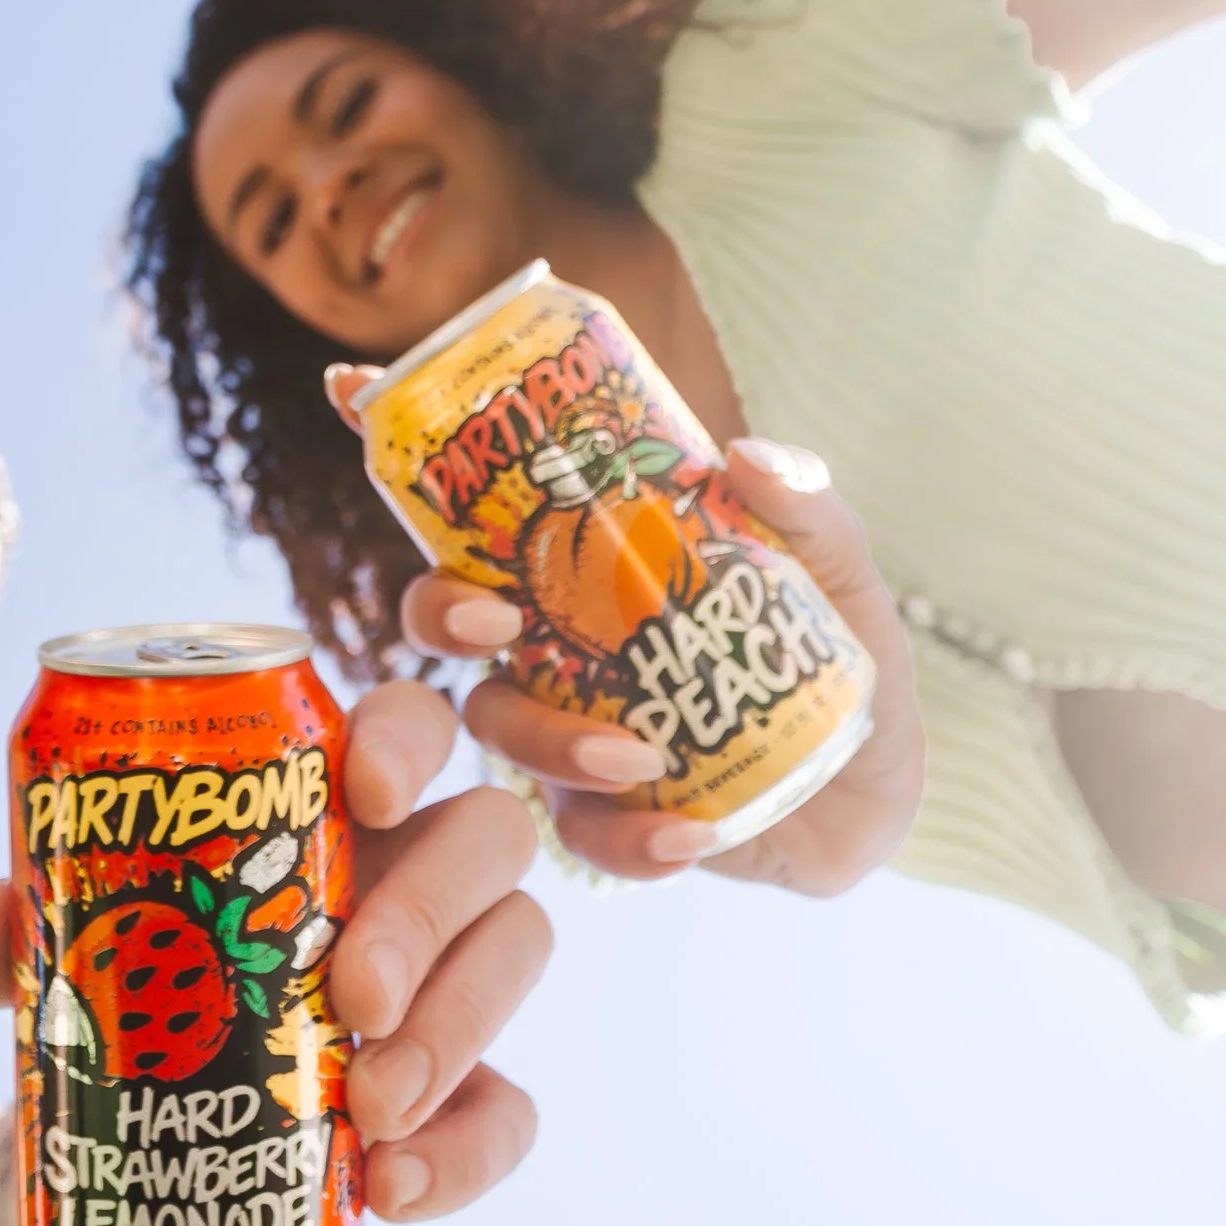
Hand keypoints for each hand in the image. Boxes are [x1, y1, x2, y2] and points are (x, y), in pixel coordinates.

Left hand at [0, 678, 546, 1225]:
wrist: (138, 1132)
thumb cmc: (128, 981)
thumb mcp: (64, 947)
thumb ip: (14, 924)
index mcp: (333, 797)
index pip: (411, 721)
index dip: (405, 739)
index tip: (364, 791)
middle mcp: (415, 866)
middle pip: (489, 833)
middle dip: (431, 909)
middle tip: (348, 989)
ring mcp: (453, 977)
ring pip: (520, 950)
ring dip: (458, 1025)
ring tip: (368, 1104)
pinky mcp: (465, 1092)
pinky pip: (511, 1108)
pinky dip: (468, 1149)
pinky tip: (395, 1185)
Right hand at [402, 432, 925, 893]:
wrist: (879, 788)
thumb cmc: (831, 654)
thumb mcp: (836, 571)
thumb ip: (807, 509)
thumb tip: (746, 453)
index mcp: (581, 556)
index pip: (471, 495)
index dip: (392, 436)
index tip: (346, 388)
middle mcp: (548, 637)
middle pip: (440, 615)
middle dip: (445, 613)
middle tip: (501, 624)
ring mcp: (565, 726)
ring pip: (496, 726)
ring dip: (550, 736)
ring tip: (639, 753)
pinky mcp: (602, 817)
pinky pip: (581, 833)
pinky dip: (627, 838)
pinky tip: (687, 834)